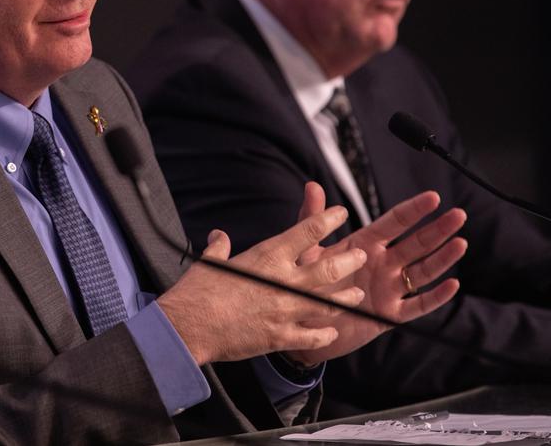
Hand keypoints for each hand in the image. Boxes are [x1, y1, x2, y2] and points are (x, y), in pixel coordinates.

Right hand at [158, 205, 366, 365]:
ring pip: (329, 303)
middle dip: (350, 261)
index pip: (307, 231)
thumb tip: (218, 236)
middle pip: (329, 267)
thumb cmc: (197, 291)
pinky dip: (325, 334)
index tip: (341, 213)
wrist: (189, 327)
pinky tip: (331, 331)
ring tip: (357, 295)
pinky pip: (313, 337)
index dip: (328, 220)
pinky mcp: (281, 337)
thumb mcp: (210, 261)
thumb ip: (220, 247)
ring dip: (346, 299)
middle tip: (360, 256)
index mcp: (267, 256)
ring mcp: (285, 311)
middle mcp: (282, 281)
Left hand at [287, 183, 466, 365]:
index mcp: (364, 244)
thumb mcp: (307, 250)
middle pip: (415, 244)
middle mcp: (381, 264)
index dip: (413, 210)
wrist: (300, 325)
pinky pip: (416, 305)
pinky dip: (435, 297)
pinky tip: (451, 284)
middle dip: (437, 229)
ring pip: (422, 271)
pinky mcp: (389, 314)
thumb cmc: (304, 283)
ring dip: (442, 258)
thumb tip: (312, 185)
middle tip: (458, 215)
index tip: (433, 197)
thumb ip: (312, 218)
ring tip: (460, 243)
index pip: (394, 223)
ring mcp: (388, 288)